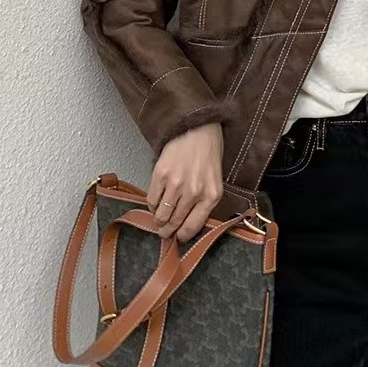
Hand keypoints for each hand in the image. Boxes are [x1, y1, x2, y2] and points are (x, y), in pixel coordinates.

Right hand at [146, 122, 223, 242]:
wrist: (198, 129)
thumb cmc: (208, 153)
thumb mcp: (215, 180)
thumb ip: (204, 201)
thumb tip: (188, 222)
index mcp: (211, 195)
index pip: (194, 227)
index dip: (183, 235)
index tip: (178, 237)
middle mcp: (194, 192)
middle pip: (175, 223)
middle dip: (167, 231)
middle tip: (163, 233)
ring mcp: (176, 184)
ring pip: (162, 214)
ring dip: (158, 220)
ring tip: (158, 221)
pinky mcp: (161, 175)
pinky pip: (152, 199)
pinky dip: (152, 205)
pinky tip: (156, 203)